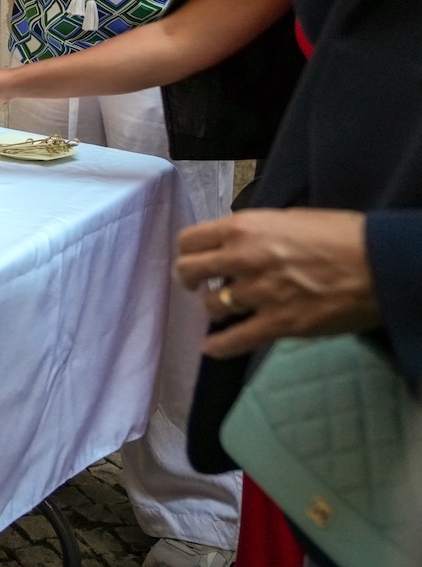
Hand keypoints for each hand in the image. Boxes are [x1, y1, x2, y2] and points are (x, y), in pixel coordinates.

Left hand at [173, 209, 379, 358]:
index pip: (189, 239)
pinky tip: (211, 348)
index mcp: (244, 228)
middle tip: (198, 284)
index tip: (194, 258)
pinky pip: (235, 340)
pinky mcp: (278, 324)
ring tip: (223, 308)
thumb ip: (255, 232)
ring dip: (214, 308)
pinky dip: (219, 346)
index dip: (188, 251)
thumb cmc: (341, 235)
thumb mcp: (287, 219)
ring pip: (210, 306)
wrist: (379, 264)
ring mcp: (258, 293)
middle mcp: (242, 259)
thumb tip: (236, 243)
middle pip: (188, 271)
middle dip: (190, 279)